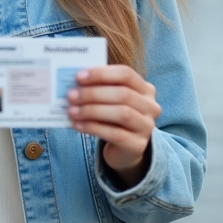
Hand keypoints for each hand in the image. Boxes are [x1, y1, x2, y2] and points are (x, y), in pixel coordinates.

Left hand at [67, 66, 159, 187]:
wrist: (124, 149)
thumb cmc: (113, 118)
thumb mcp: (109, 100)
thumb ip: (99, 89)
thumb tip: (75, 84)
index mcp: (145, 89)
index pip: (126, 74)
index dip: (102, 74)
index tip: (79, 77)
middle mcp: (151, 106)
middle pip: (123, 94)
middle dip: (93, 93)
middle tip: (71, 96)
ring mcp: (147, 127)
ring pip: (122, 114)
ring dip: (92, 111)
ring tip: (72, 111)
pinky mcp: (138, 145)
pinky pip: (115, 134)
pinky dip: (93, 128)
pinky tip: (77, 125)